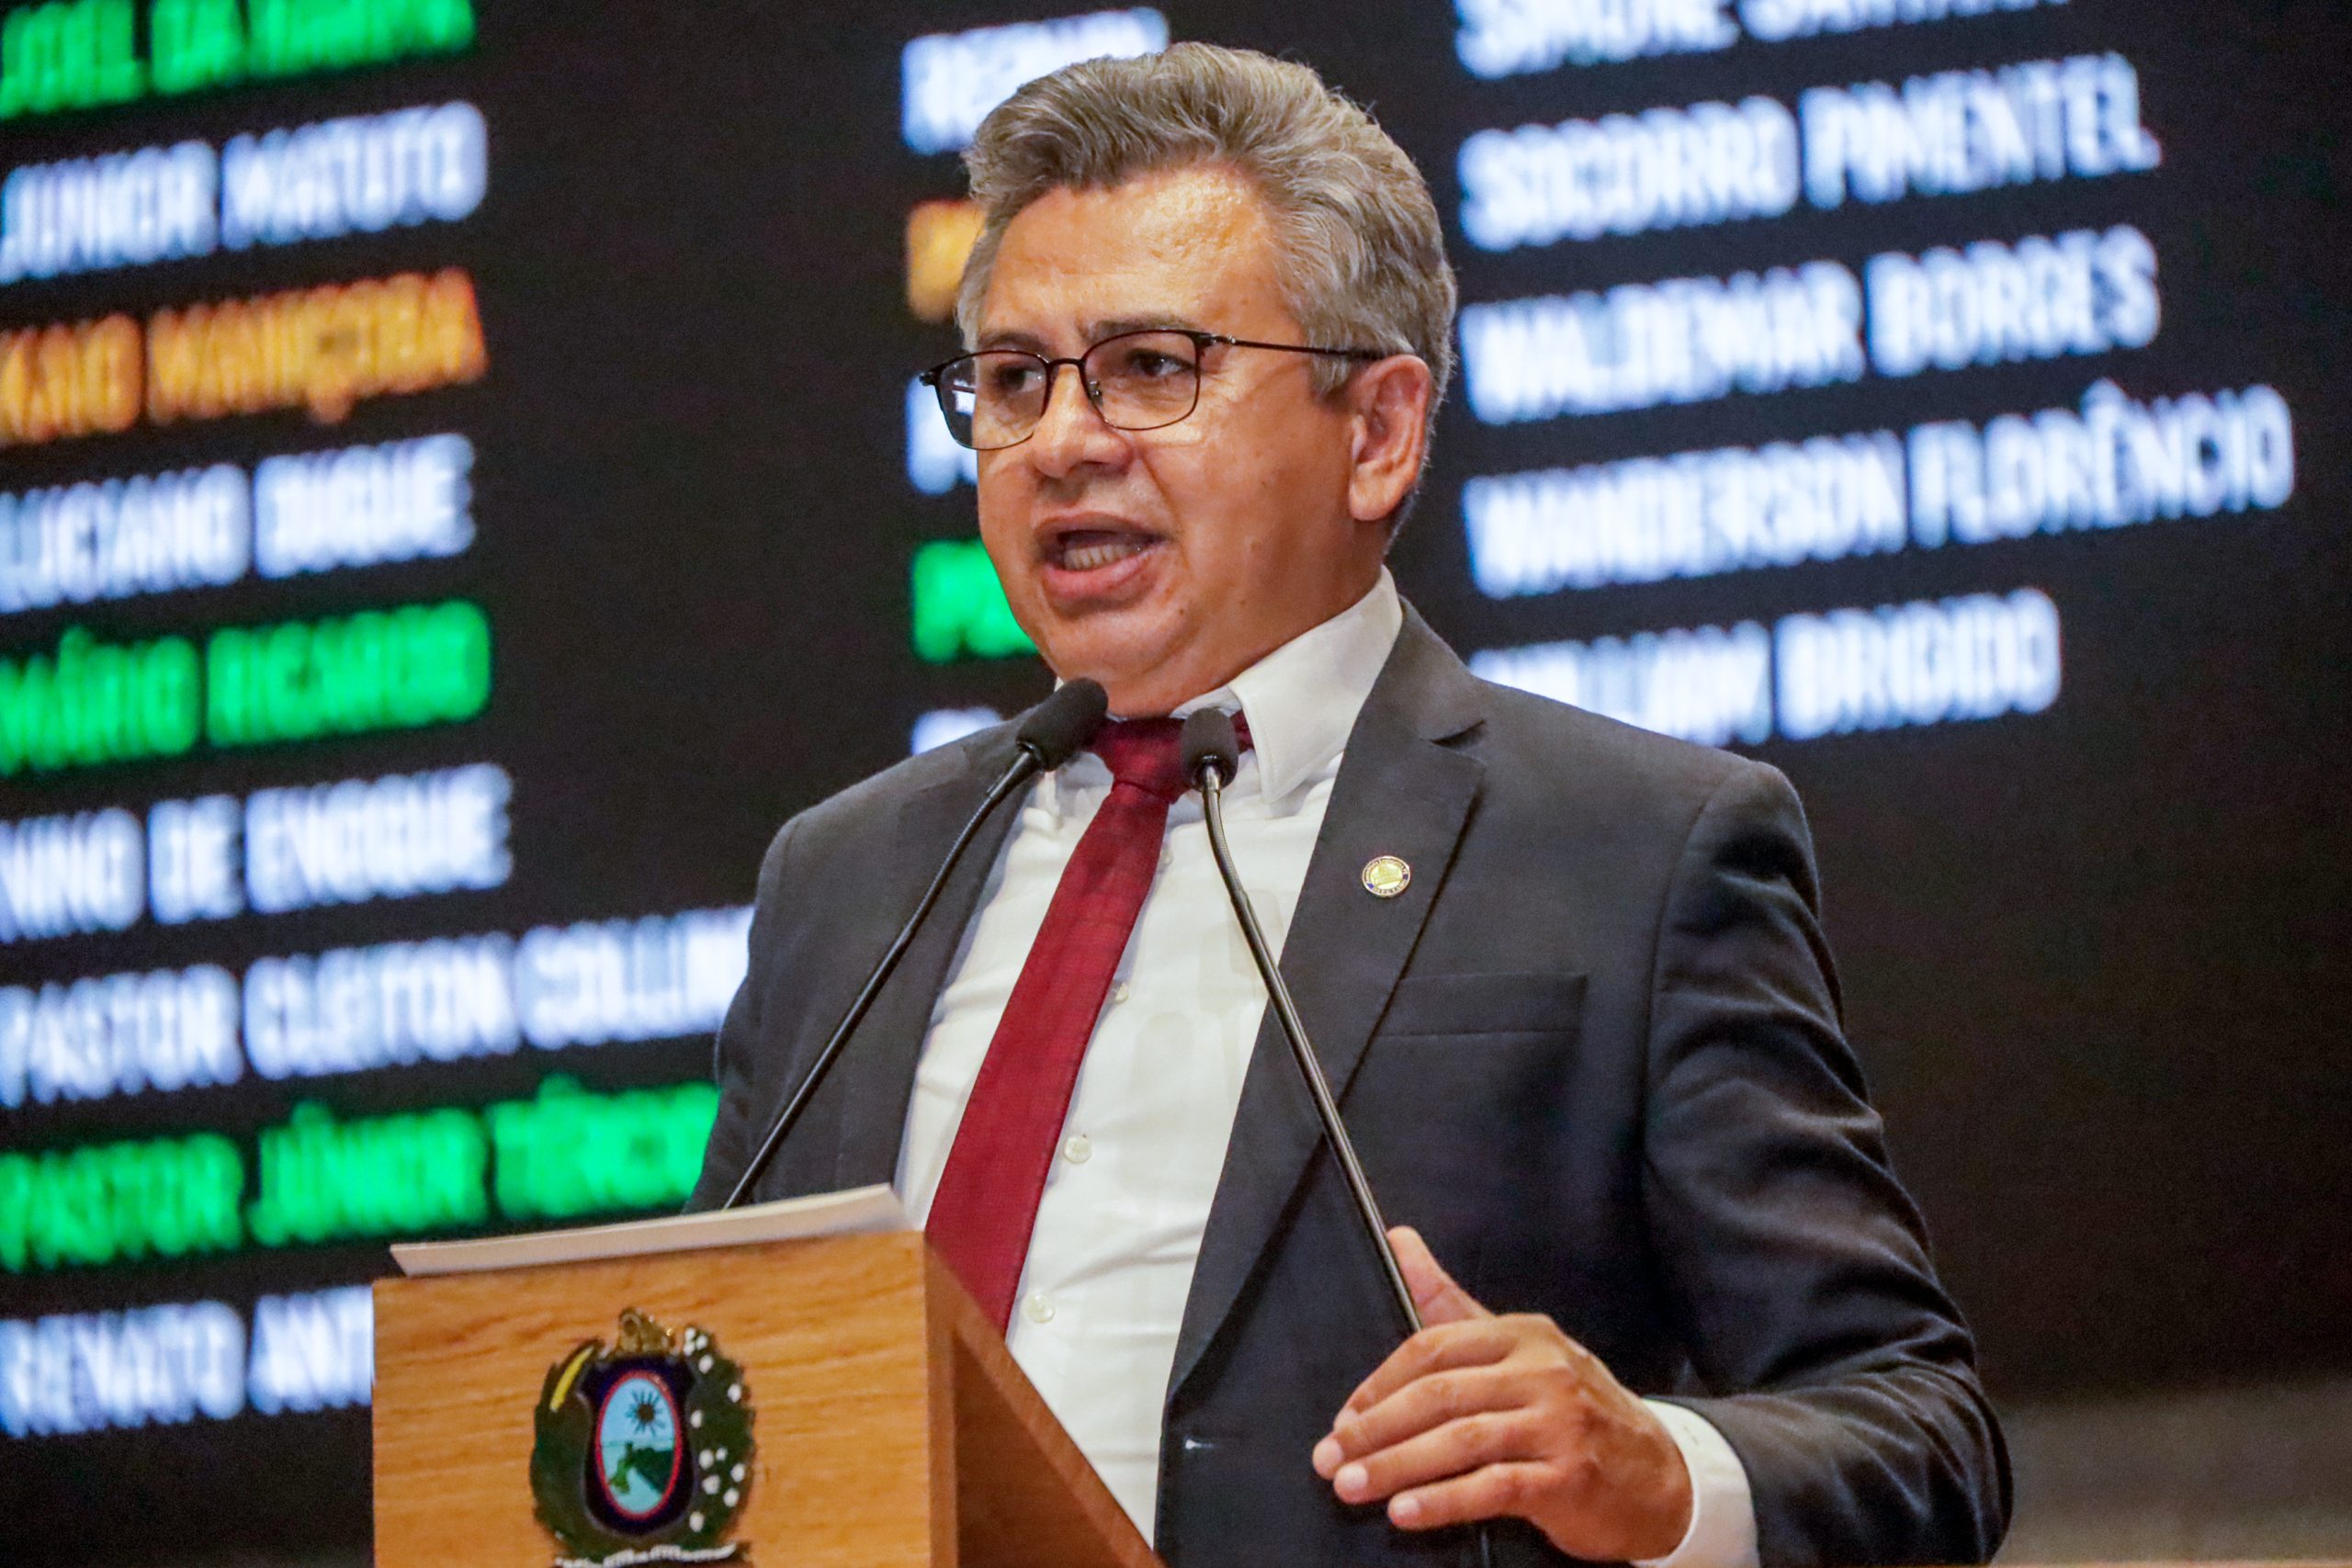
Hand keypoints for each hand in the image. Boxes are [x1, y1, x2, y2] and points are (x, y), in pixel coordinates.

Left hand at [1311, 1227, 1693, 1561]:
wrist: (1660, 1474)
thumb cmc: (1571, 1409)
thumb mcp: (1519, 1347)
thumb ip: (1449, 1299)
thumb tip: (1398, 1238)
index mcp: (1523, 1334)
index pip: (1433, 1348)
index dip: (1379, 1384)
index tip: (1344, 1419)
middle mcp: (1543, 1371)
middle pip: (1440, 1395)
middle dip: (1375, 1429)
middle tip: (1329, 1459)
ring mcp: (1560, 1423)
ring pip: (1460, 1441)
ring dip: (1395, 1467)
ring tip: (1351, 1487)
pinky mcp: (1569, 1477)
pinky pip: (1492, 1488)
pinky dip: (1441, 1501)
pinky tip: (1403, 1513)